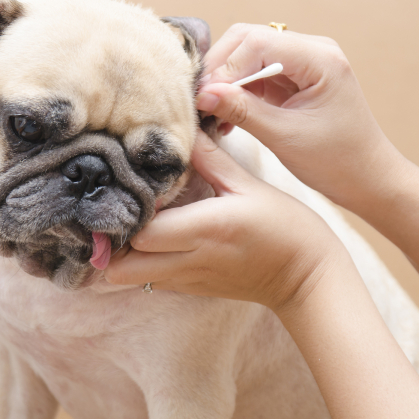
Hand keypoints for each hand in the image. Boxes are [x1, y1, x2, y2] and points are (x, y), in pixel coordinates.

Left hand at [104, 132, 343, 312]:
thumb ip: (210, 159)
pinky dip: (143, 266)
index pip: (141, 232)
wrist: (307, 277)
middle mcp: (190, 259)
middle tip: (117, 212)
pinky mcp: (194, 289)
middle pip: (123, 266)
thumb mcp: (249, 185)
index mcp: (203, 228)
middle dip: (111, 243)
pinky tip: (154, 242)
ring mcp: (190, 279)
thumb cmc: (286, 227)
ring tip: (131, 226)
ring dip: (124, 256)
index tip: (128, 190)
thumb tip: (185, 129)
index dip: (127, 213)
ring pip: (132, 279)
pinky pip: (153, 282)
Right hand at [197, 23, 406, 208]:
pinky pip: (255, 73)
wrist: (367, 179)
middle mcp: (312, 51)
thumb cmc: (336, 161)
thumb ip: (243, 111)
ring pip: (247, 55)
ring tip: (210, 113)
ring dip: (225, 81)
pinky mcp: (293, 79)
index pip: (257, 43)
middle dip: (220, 70)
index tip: (203, 99)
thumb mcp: (285, 137)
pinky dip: (236, 91)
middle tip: (199, 102)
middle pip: (249, 40)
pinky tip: (226, 117)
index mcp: (320, 59)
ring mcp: (303, 63)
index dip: (225, 68)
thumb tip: (203, 93)